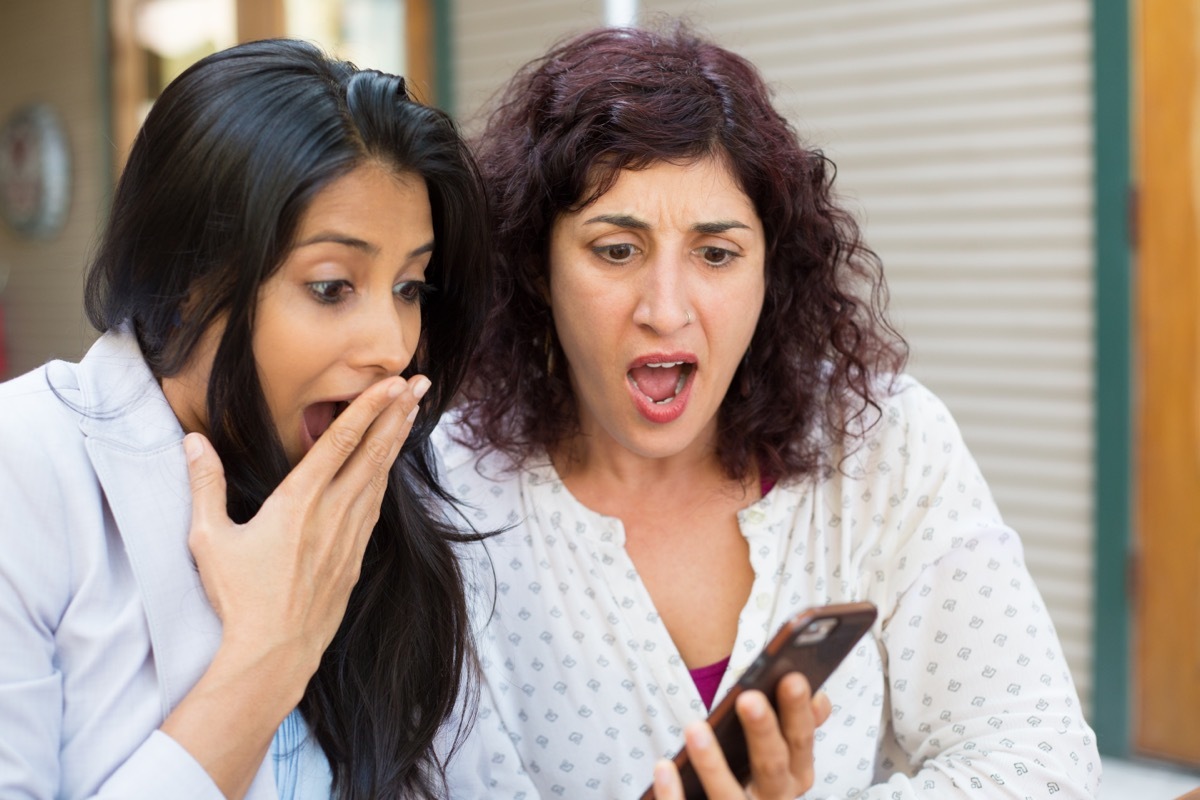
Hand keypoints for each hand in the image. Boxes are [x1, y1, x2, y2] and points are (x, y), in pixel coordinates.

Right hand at [184, 373, 428, 686]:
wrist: (274, 652)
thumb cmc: (238, 597)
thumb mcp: (209, 538)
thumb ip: (204, 484)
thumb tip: (192, 440)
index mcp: (300, 500)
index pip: (341, 440)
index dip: (370, 406)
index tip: (393, 381)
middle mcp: (334, 512)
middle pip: (374, 451)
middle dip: (398, 413)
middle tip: (421, 383)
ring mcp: (350, 535)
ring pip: (380, 477)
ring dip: (396, 441)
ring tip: (412, 413)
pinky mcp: (355, 557)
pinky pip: (375, 507)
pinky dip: (384, 479)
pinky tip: (388, 469)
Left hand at [652, 674, 831, 799]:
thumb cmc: (753, 775)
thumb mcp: (782, 756)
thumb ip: (797, 727)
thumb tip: (820, 699)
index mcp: (795, 776)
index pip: (800, 742)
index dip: (798, 712)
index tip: (792, 677)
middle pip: (771, 767)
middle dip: (762, 732)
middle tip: (748, 697)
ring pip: (729, 796)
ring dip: (713, 764)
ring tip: (695, 727)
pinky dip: (674, 794)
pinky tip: (663, 765)